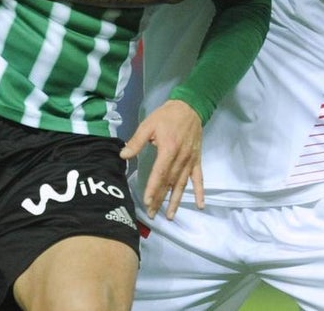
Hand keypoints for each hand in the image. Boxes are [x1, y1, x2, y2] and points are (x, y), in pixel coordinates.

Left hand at [119, 99, 203, 218]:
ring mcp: (190, 161)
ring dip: (176, 201)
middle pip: (169, 182)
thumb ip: (136, 141)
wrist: (189, 108)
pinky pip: (199, 179)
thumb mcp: (148, 125)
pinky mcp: (197, 160)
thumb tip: (123, 156)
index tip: (147, 202)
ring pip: (182, 184)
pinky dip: (200, 192)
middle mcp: (181, 158)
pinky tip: (200, 205)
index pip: (159, 173)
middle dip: (160, 199)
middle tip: (152, 213)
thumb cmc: (166, 116)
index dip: (153, 188)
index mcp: (168, 149)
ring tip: (170, 215)